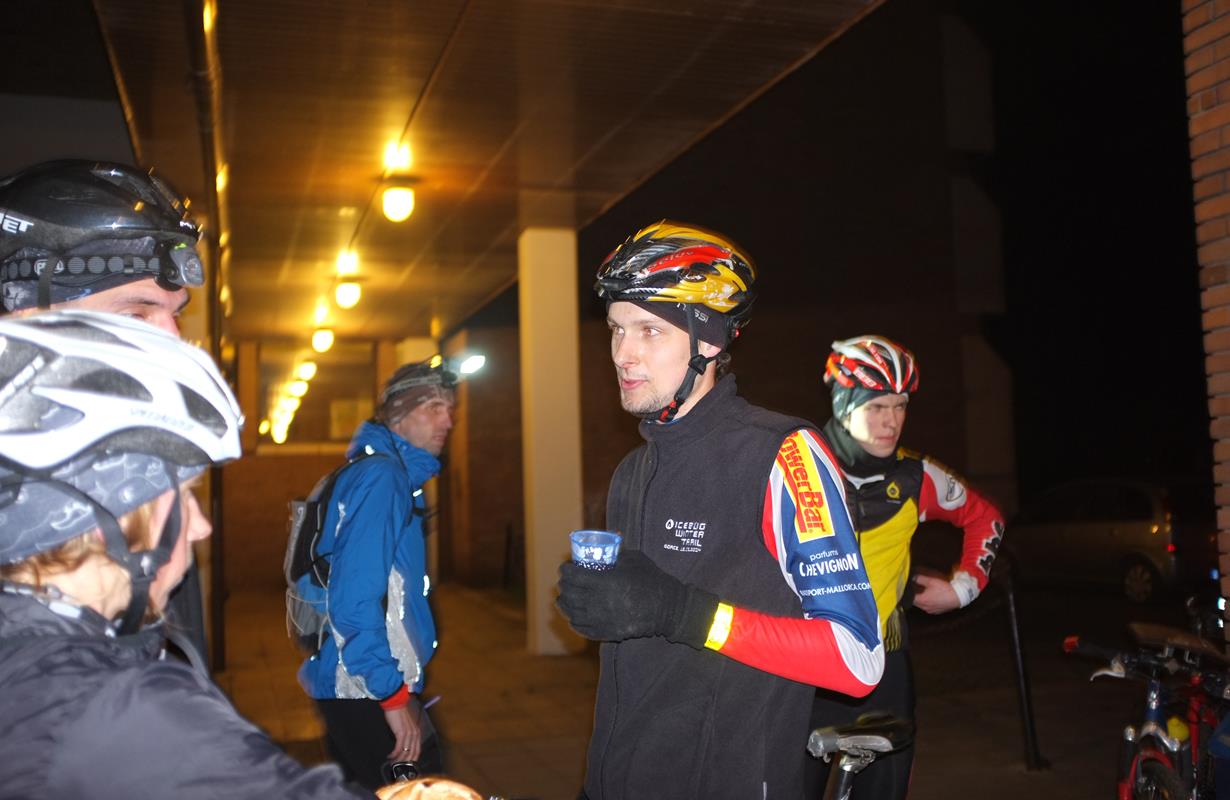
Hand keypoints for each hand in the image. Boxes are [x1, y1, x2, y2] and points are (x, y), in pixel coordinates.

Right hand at [383, 702, 422, 761]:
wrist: (395, 704)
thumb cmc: (399, 714)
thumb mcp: (406, 726)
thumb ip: (407, 735)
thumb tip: (403, 745)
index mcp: (417, 732)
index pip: (417, 750)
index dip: (412, 759)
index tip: (407, 764)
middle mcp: (415, 734)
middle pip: (412, 753)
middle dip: (405, 762)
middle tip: (399, 766)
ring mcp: (409, 734)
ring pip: (405, 752)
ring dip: (398, 759)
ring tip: (393, 763)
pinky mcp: (401, 733)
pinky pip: (398, 748)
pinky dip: (394, 754)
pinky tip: (390, 756)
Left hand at [555, 549, 717, 646]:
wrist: (668, 607)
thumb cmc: (652, 579)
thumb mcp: (633, 559)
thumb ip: (616, 553)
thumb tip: (604, 543)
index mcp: (606, 582)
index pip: (575, 577)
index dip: (566, 571)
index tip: (565, 568)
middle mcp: (600, 602)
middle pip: (571, 595)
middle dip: (564, 587)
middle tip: (563, 582)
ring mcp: (603, 620)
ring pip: (573, 613)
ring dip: (564, 605)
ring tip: (562, 599)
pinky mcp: (608, 632)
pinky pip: (584, 629)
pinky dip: (575, 622)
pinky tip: (573, 617)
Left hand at [912, 573, 961, 613]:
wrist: (958, 597)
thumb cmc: (944, 589)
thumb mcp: (931, 581)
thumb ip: (920, 578)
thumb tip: (912, 577)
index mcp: (921, 600)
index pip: (909, 598)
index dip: (907, 592)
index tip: (907, 587)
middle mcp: (924, 607)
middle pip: (914, 602)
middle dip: (913, 595)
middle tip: (914, 587)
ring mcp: (930, 610)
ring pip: (921, 605)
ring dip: (920, 599)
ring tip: (922, 591)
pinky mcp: (936, 612)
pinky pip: (927, 607)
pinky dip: (926, 602)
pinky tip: (930, 597)